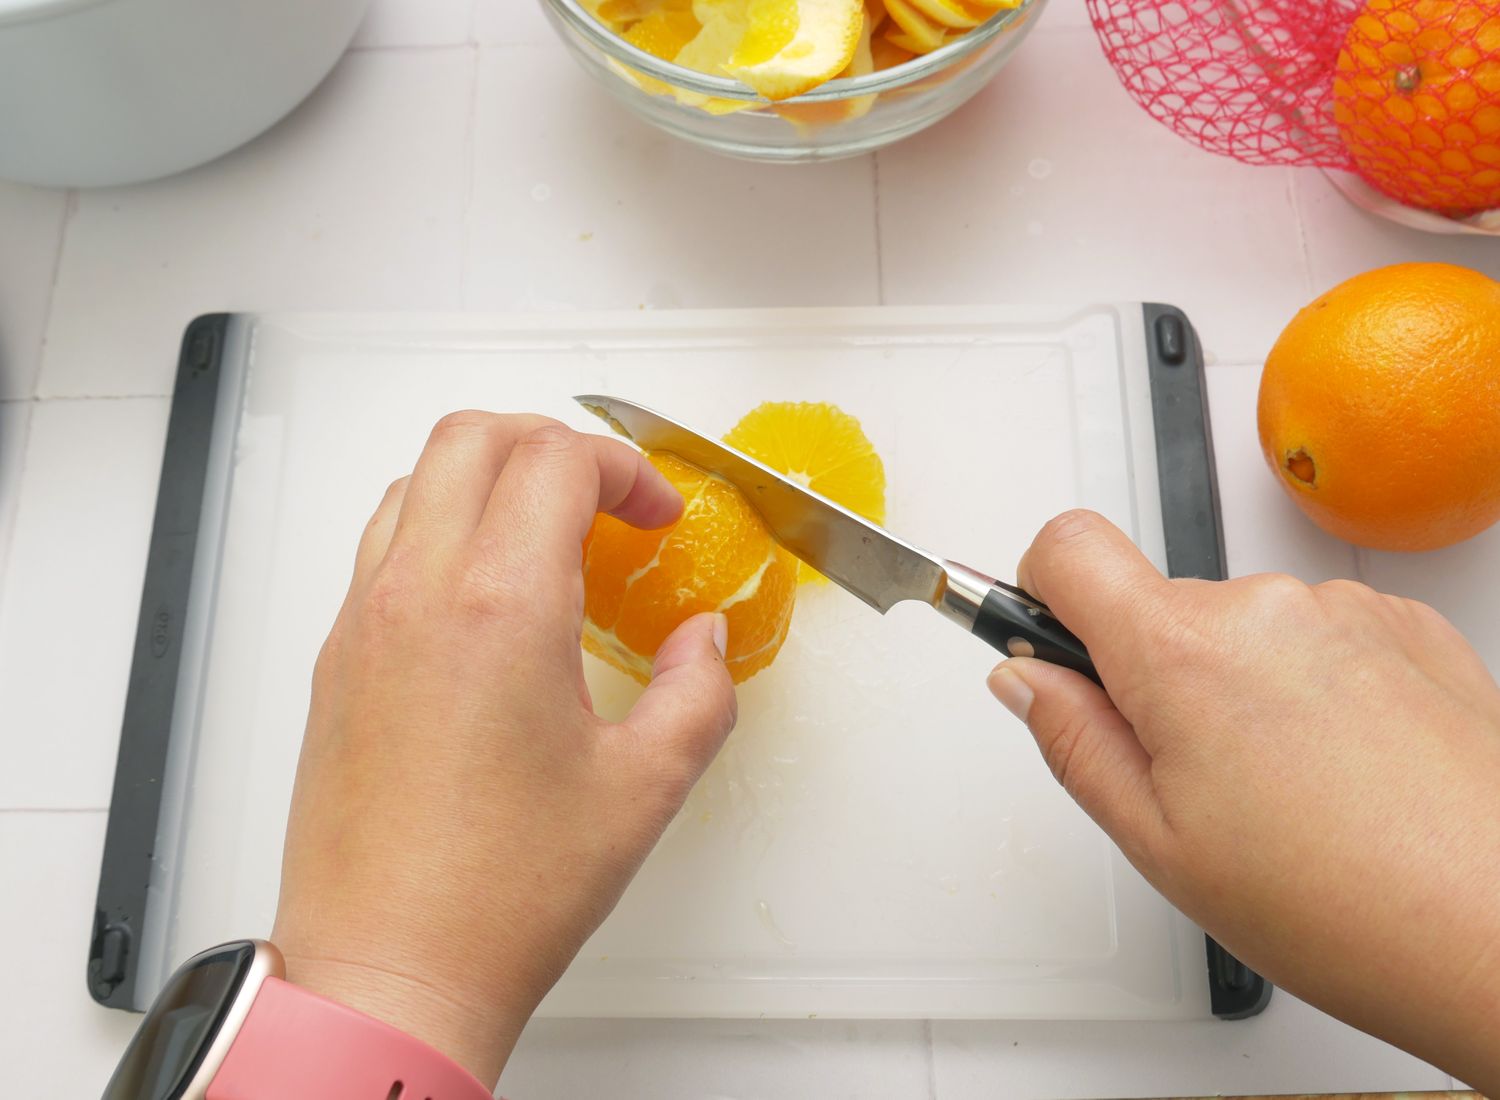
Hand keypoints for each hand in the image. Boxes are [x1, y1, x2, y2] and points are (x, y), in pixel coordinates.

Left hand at [271, 412, 736, 1086]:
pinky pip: (383, 543)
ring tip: (546, 535)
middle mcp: (418, 593)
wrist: (391, 969)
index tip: (654, 515)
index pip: (557, 460)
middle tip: (605, 498)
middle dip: (553, 442)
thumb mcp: (644, 787)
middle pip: (473, 436)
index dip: (625, 468)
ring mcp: (363, 621)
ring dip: (489, 477)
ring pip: (417, 479)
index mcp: (500, 605)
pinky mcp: (336, 660)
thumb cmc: (501, 893)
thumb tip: (702, 641)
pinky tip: (487, 596)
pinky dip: (441, 527)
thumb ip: (697, 691)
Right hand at [990, 510, 1499, 1093]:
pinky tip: (1341, 773)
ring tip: (1285, 792)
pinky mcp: (1411, 627)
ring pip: (1242, 628)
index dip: (1039, 591)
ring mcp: (1347, 611)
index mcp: (1183, 651)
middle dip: (1152, 677)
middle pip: (1159, 604)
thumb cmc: (1349, 906)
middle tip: (1192, 780)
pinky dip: (1311, 689)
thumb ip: (1072, 741)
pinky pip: (1319, 637)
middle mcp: (1266, 606)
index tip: (1048, 642)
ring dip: (1240, 688)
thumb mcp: (1160, 844)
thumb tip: (1026, 678)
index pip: (1067, 547)